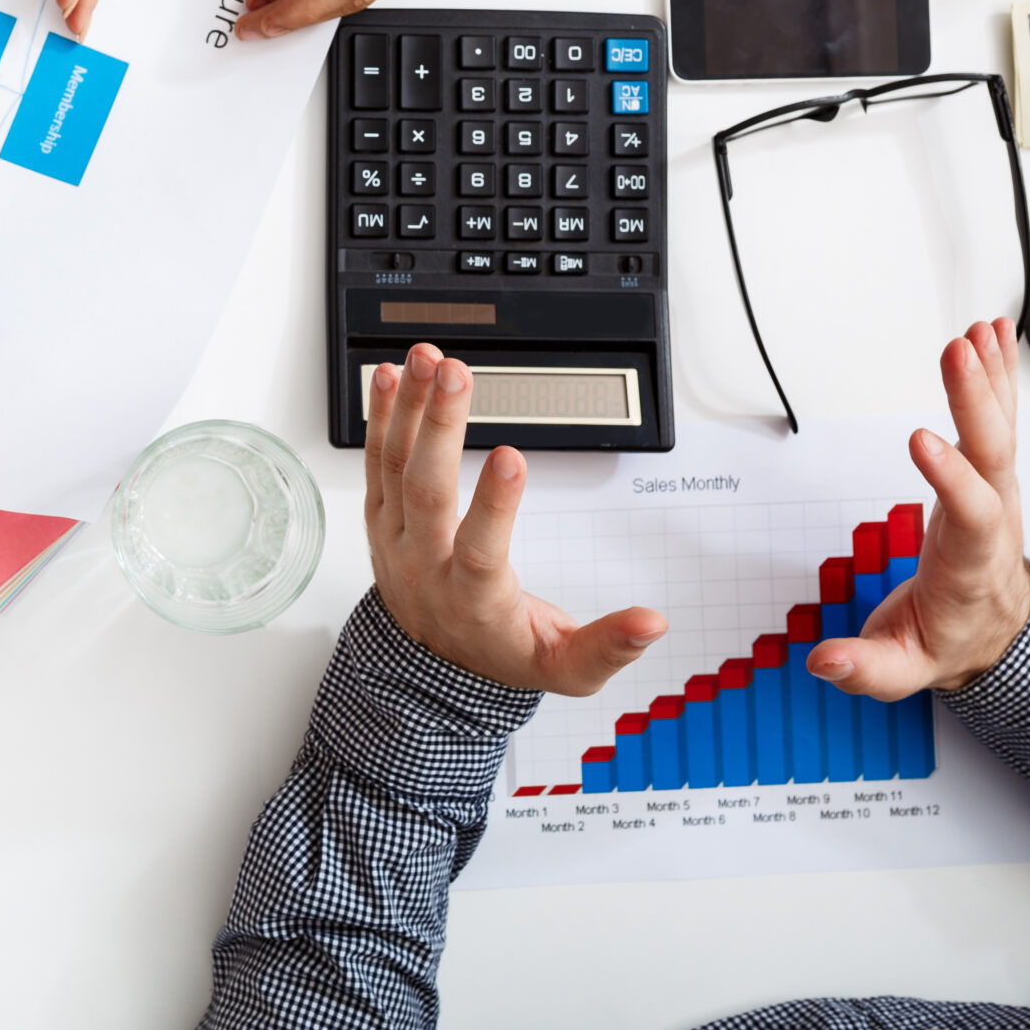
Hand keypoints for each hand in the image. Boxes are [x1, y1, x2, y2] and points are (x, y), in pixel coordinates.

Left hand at [367, 342, 664, 689]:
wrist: (431, 669)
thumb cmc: (503, 654)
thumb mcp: (563, 669)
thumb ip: (607, 647)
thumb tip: (653, 623)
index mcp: (474, 603)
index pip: (480, 553)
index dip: (494, 506)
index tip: (511, 455)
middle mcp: (426, 566)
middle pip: (427, 493)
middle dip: (440, 428)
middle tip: (456, 375)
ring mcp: (397, 539)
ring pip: (397, 467)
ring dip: (409, 408)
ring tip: (425, 360)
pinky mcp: (382, 517)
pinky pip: (377, 461)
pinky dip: (383, 417)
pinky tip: (391, 377)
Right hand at [809, 320, 1029, 697]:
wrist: (998, 630)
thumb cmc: (950, 640)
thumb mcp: (905, 671)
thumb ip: (866, 669)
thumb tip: (823, 660)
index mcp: (971, 565)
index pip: (973, 515)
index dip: (952, 478)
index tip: (923, 439)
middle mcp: (993, 518)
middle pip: (993, 455)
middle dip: (977, 402)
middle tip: (959, 353)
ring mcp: (995, 490)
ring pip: (999, 428)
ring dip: (990, 377)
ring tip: (978, 332)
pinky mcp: (987, 471)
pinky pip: (997, 416)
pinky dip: (997, 373)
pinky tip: (992, 337)